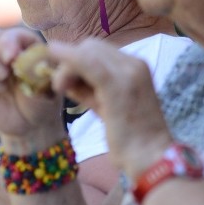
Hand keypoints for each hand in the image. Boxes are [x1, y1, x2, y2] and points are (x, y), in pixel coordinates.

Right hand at [0, 27, 65, 152]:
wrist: (28, 125)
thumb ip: (37, 69)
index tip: (10, 60)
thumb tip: (21, 56)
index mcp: (27, 45)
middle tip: (3, 78)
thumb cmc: (41, 103)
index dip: (8, 43)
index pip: (12, 34)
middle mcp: (5, 48)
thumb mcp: (47, 87)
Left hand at [48, 39, 172, 178]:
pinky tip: (52, 54)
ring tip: (61, 89)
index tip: (65, 82)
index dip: (76, 60)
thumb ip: (89, 88)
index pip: (98, 51)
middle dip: (70, 61)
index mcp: (135, 67)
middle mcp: (134, 63)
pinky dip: (68, 58)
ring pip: (87, 51)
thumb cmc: (130, 138)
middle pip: (91, 46)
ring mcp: (128, 72)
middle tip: (61, 87)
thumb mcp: (106, 106)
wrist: (151, 157)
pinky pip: (87, 63)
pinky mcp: (117, 84)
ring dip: (67, 67)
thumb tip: (63, 77)